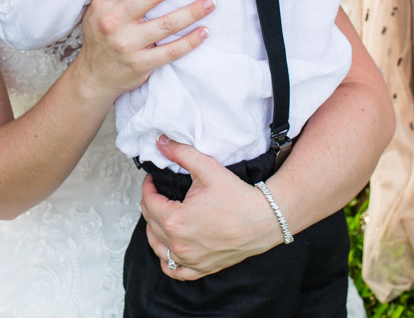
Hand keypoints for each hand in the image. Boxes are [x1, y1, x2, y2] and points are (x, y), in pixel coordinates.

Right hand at [74, 0, 214, 104]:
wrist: (93, 77)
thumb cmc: (101, 36)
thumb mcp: (98, 9)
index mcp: (102, 3)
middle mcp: (113, 21)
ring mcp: (127, 44)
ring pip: (166, 24)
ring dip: (192, 11)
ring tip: (211, 1)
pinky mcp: (140, 64)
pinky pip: (171, 51)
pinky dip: (190, 41)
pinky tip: (205, 31)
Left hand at [140, 135, 281, 279]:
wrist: (265, 218)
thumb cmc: (239, 198)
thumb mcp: (207, 169)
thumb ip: (181, 154)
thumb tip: (161, 143)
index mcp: (176, 221)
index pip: (148, 203)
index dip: (148, 187)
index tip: (152, 180)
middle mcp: (179, 244)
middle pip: (151, 223)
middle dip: (151, 204)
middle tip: (157, 193)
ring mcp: (191, 259)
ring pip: (158, 248)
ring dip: (154, 231)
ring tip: (160, 216)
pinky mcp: (202, 268)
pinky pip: (175, 271)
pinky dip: (168, 261)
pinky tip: (169, 249)